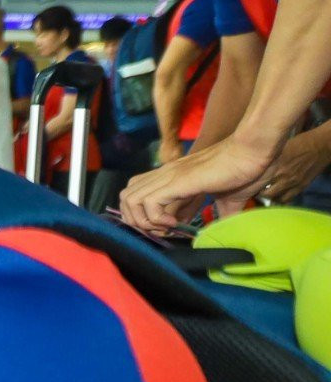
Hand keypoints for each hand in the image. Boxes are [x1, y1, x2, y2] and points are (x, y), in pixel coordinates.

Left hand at [118, 133, 274, 233]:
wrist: (255, 150)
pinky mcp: (178, 180)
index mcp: (173, 177)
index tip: (165, 230)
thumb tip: (220, 230)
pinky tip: (174, 223)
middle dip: (137, 221)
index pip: (137, 193)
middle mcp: (166, 174)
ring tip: (166, 228)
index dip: (143, 216)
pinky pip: (149, 203)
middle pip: (126, 197)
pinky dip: (155, 219)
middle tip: (161, 231)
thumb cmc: (247, 169)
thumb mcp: (229, 198)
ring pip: (130, 200)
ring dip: (143, 221)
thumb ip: (221, 213)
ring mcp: (170, 175)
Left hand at [256, 125, 330, 204]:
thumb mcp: (278, 149)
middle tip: (253, 193)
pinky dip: (280, 200)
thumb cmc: (298, 143)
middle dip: (258, 194)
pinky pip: (287, 199)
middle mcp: (282, 175)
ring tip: (264, 196)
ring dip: (269, 199)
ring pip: (275, 199)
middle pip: (264, 193)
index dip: (249, 186)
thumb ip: (267, 159)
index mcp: (275, 164)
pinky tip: (277, 196)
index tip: (244, 186)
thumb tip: (252, 163)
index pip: (257, 181)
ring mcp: (293, 183)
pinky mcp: (301, 187)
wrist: (320, 146)